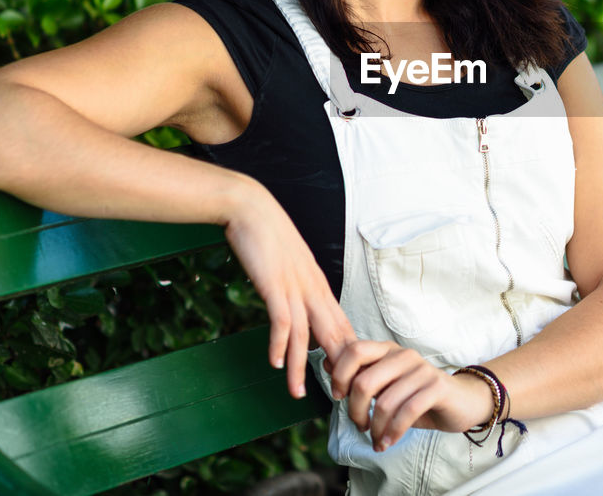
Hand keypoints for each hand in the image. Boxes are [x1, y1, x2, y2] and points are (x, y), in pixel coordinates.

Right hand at [222, 182, 356, 398]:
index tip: (350, 376)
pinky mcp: (275, 284)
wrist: (252, 208)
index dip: (347, 352)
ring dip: (300, 366)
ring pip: (305, 335)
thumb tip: (296, 312)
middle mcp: (312, 289)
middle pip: (333, 332)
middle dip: (338, 366)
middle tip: (341, 395)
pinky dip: (279, 343)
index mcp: (318, 285)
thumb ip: (297, 289)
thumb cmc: (269, 237)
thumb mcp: (291, 266)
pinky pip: (281, 320)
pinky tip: (275, 363)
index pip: (340, 324)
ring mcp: (295, 287)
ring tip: (298, 392)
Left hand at [329, 340, 496, 450]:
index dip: (340, 375)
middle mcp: (403, 355)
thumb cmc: (417, 395)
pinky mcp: (437, 388)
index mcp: (388, 350)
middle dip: (355, 411)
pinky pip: (406, 412)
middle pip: (364, 381)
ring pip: (385, 402)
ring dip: (376, 429)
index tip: (339, 397)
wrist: (461, 401)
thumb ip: (360, 374)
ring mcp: (422, 370)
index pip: (354, 350)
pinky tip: (388, 442)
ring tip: (377, 440)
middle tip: (360, 426)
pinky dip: (392, 432)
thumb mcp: (387, 384)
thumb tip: (326, 364)